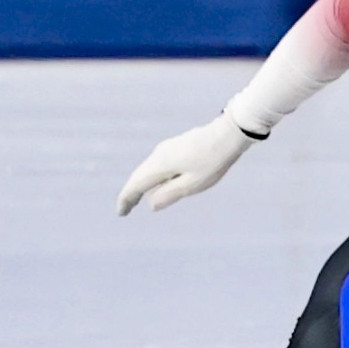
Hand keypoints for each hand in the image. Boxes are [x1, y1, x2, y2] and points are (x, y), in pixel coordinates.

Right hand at [115, 113, 256, 214]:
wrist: (227, 134)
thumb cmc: (212, 162)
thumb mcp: (192, 185)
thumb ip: (169, 194)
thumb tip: (151, 204)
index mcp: (160, 165)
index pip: (136, 185)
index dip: (127, 199)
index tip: (121, 213)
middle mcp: (158, 155)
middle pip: (139, 176)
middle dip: (131, 193)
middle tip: (125, 209)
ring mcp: (166, 149)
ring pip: (148, 169)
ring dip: (140, 184)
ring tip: (137, 198)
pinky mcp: (175, 146)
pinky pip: (157, 165)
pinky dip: (152, 177)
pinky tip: (157, 184)